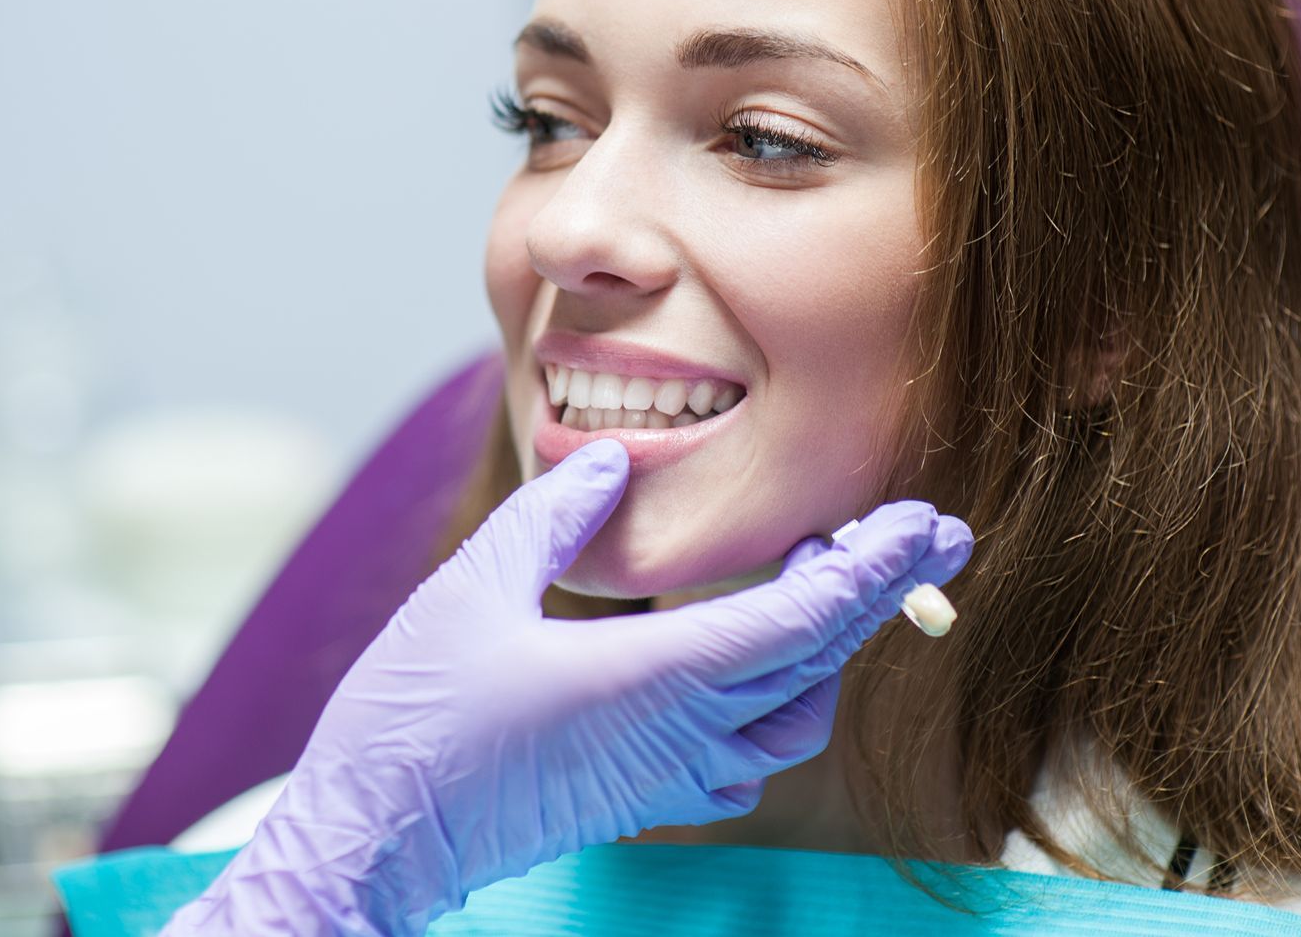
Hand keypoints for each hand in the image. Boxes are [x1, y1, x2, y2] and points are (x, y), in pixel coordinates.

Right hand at [163, 438, 971, 936]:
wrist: (375, 838)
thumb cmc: (413, 717)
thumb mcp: (472, 587)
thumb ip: (552, 515)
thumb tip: (613, 461)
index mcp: (651, 677)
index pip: (799, 621)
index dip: (869, 569)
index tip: (923, 523)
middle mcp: (677, 734)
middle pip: (815, 664)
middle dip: (879, 593)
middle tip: (925, 533)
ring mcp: (664, 778)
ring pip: (792, 722)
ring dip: (828, 652)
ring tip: (828, 585)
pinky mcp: (641, 801)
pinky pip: (745, 762)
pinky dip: (776, 708)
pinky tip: (752, 673)